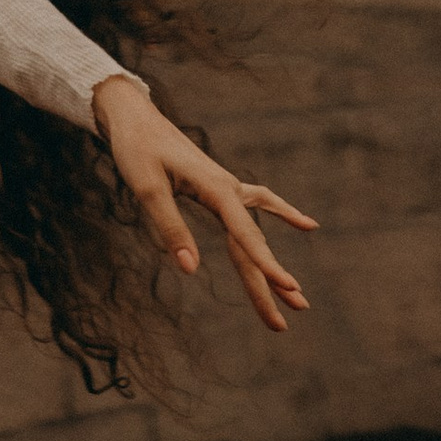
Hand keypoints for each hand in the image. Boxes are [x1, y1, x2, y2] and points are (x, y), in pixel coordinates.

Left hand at [92, 75, 316, 333]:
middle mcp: (228, 189)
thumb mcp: (147, 188)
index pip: (245, 236)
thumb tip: (190, 269)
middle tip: (284, 323)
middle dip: (267, 283)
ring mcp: (227, 187)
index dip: (266, 264)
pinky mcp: (219, 185)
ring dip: (270, 265)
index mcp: (215, 190)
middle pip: (251, 245)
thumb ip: (171, 227)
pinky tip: (306, 225)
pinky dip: (282, 212)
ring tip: (296, 296)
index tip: (289, 286)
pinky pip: (258, 202)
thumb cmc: (137, 150)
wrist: (134, 116)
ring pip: (254, 233)